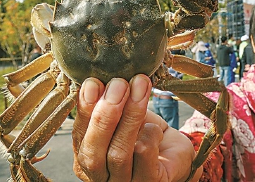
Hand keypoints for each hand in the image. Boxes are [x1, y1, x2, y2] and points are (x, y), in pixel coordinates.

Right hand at [72, 74, 200, 181]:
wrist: (175, 152)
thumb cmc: (143, 132)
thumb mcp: (122, 115)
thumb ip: (108, 103)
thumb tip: (96, 81)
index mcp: (87, 158)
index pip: (79, 136)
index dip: (85, 109)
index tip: (94, 83)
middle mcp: (101, 176)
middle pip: (93, 153)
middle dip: (104, 114)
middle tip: (119, 84)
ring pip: (118, 153)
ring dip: (130, 115)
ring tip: (140, 87)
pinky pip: (144, 155)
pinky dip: (149, 133)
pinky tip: (154, 126)